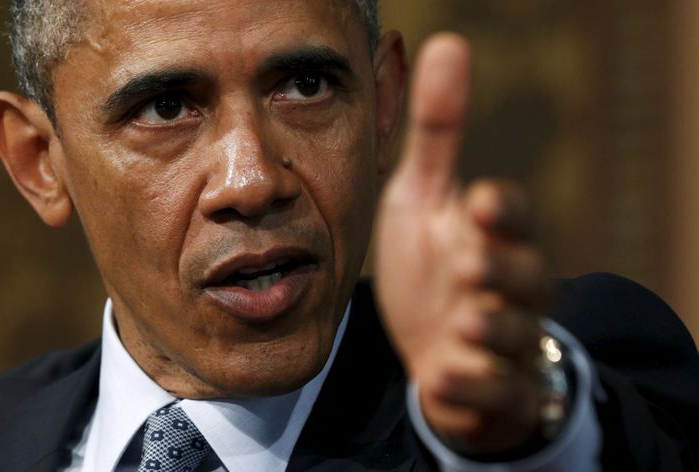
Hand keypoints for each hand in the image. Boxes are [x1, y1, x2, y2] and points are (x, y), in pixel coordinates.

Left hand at [374, 33, 553, 454]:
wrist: (435, 344)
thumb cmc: (433, 263)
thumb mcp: (425, 196)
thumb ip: (439, 131)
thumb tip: (447, 41)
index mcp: (493, 236)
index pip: (512, 217)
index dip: (501, 211)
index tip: (478, 202)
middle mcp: (510, 286)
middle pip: (525, 275)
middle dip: (500, 269)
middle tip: (468, 264)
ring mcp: (506, 341)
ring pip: (516, 336)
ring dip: (493, 330)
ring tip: (461, 325)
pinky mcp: (494, 388)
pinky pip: (494, 392)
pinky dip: (472, 388)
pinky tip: (440, 382)